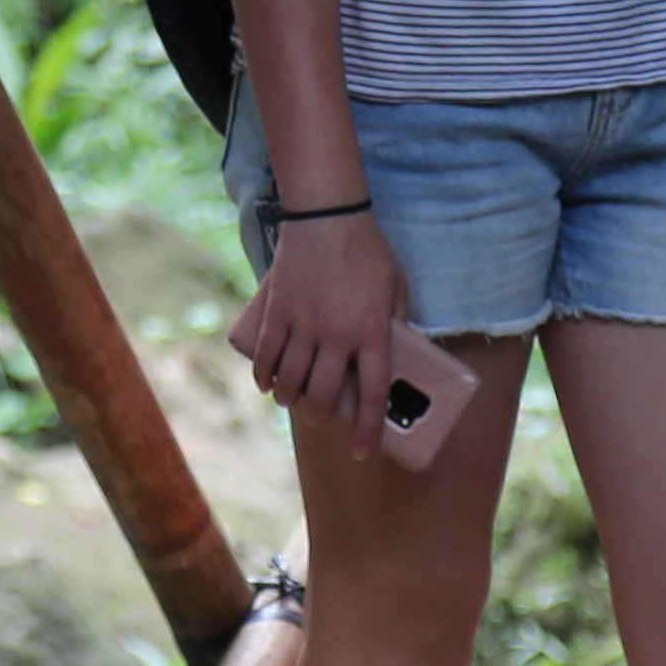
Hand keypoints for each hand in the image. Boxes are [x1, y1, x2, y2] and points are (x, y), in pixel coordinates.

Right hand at [230, 209, 406, 431]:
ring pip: (293, 380)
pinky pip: (266, 356)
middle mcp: (338, 335)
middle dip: (322, 416)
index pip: (372, 394)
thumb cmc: (367, 250)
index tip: (365, 450)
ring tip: (294, 402)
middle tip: (322, 418)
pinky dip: (264, 376)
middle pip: (326, 395)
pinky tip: (267, 384)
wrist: (327, 215)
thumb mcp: (398, 286)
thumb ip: (399, 321)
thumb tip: (401, 351)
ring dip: (292, 399)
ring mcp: (305, 325)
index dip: (369, 428)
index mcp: (373, 332)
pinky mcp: (278, 313)